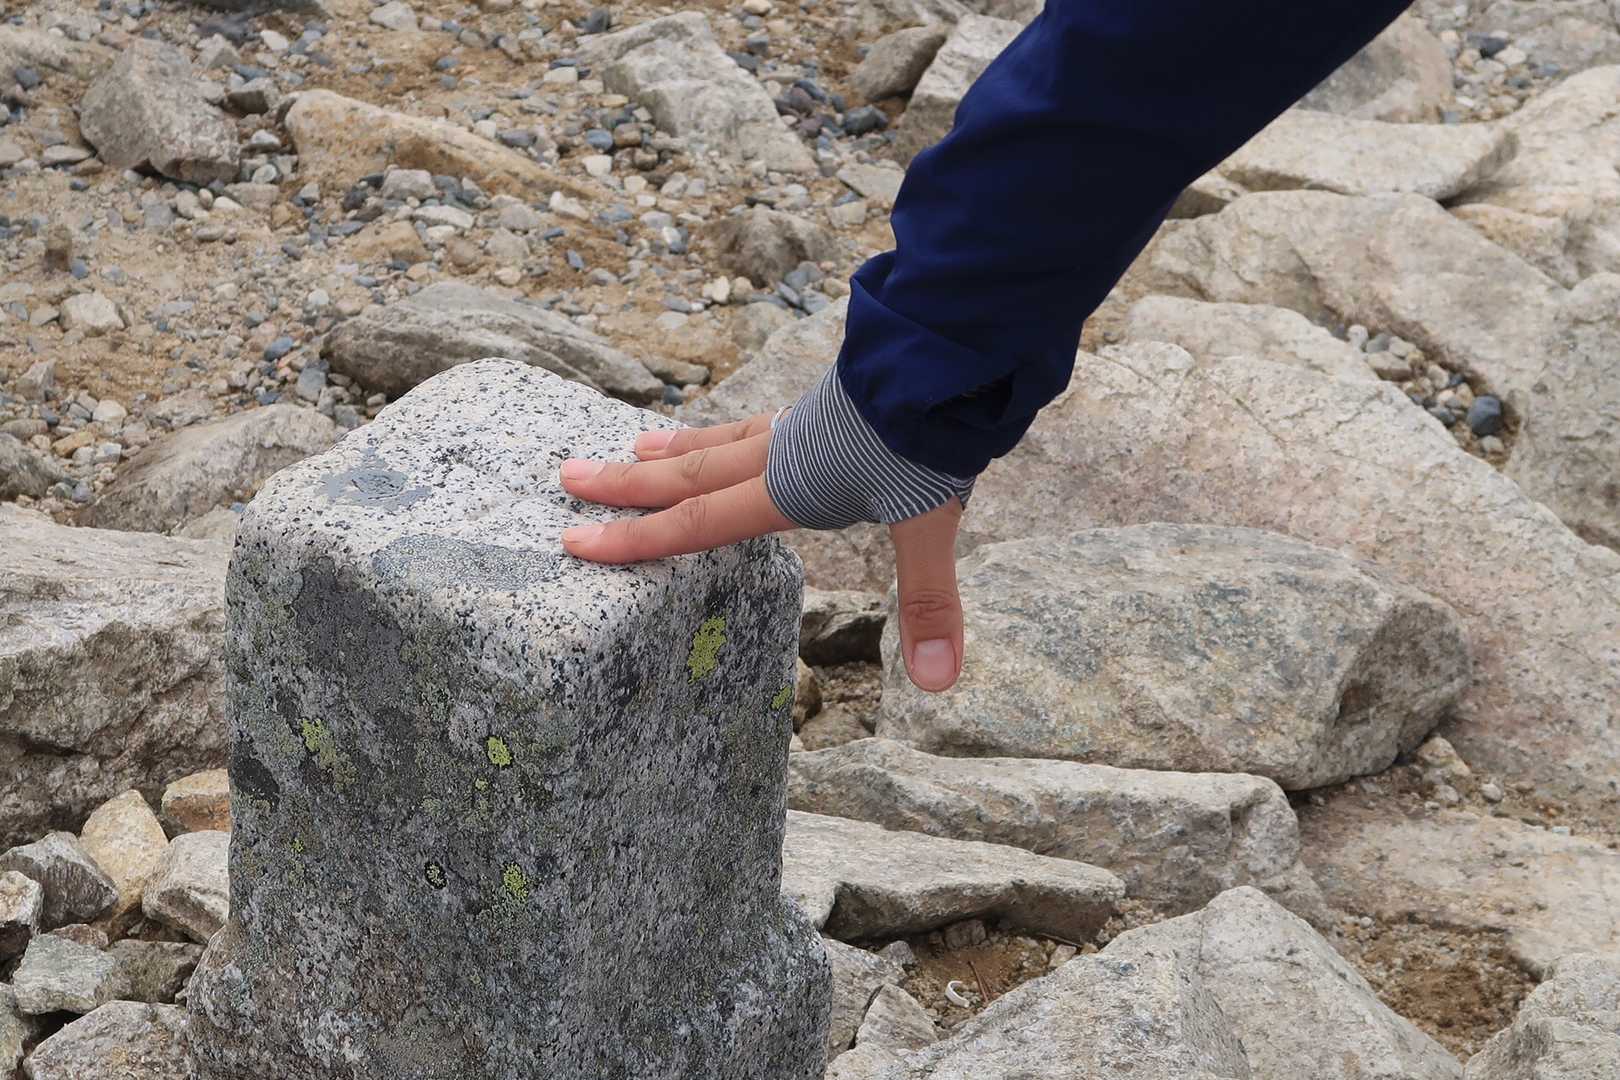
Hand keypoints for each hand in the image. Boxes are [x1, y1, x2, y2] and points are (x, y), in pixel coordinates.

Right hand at [558, 411, 965, 691]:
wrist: (950, 352)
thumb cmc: (932, 435)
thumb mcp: (933, 521)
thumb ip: (928, 603)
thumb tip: (936, 683)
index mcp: (789, 487)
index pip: (697, 522)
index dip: (637, 539)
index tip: (576, 542)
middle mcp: (780, 454)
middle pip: (688, 474)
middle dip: (626, 485)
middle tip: (567, 477)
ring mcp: (798, 425)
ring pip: (717, 439)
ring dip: (670, 450)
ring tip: (630, 450)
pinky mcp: (822, 405)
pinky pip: (753, 422)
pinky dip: (724, 428)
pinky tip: (730, 430)